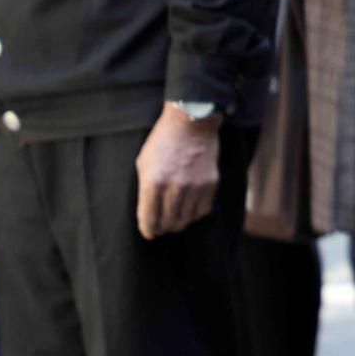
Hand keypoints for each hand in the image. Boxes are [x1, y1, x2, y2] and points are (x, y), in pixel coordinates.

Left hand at [135, 104, 220, 239]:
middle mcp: (174, 188)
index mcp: (153, 182)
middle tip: (162, 226)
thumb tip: (149, 217)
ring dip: (179, 222)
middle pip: (168, 223)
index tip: (149, 233)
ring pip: (186, 220)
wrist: (191, 122)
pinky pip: (203, 210)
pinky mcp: (210, 184)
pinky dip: (195, 213)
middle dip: (163, 228)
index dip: (148, 230)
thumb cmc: (162, 142)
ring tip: (176, 218)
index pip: (149, 220)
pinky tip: (189, 208)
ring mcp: (195, 186)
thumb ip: (145, 192)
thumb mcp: (144, 164)